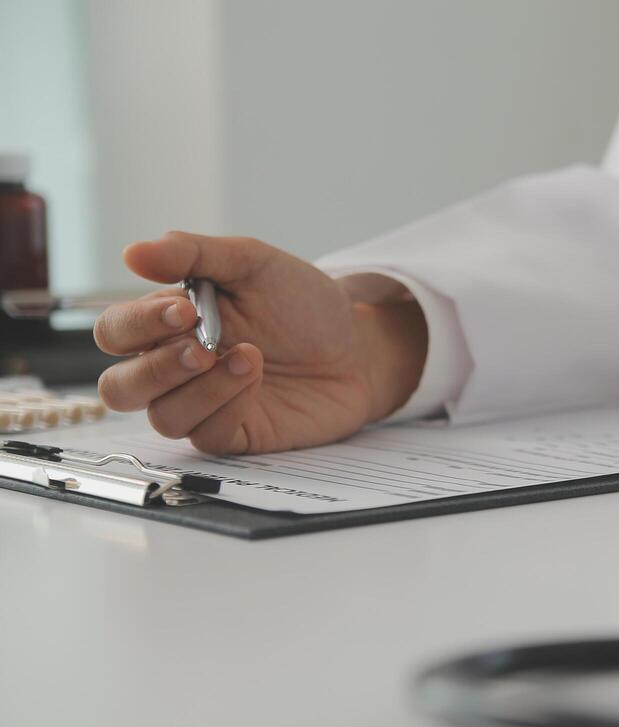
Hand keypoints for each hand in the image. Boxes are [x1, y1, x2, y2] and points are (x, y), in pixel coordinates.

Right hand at [94, 232, 426, 453]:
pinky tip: (256, 379)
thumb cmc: (302, 304)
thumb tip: (135, 253)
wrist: (359, 343)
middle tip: (201, 347)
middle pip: (119, 389)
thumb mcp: (252, 263)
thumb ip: (194, 255)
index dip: (137, 324)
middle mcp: (176, 370)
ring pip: (163, 417)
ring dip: (201, 388)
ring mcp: (205, 406)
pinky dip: (228, 407)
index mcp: (166, 325)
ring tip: (248, 357)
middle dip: (154, 369)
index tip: (185, 309)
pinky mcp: (238, 435)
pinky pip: (208, 436)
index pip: (115, 332)